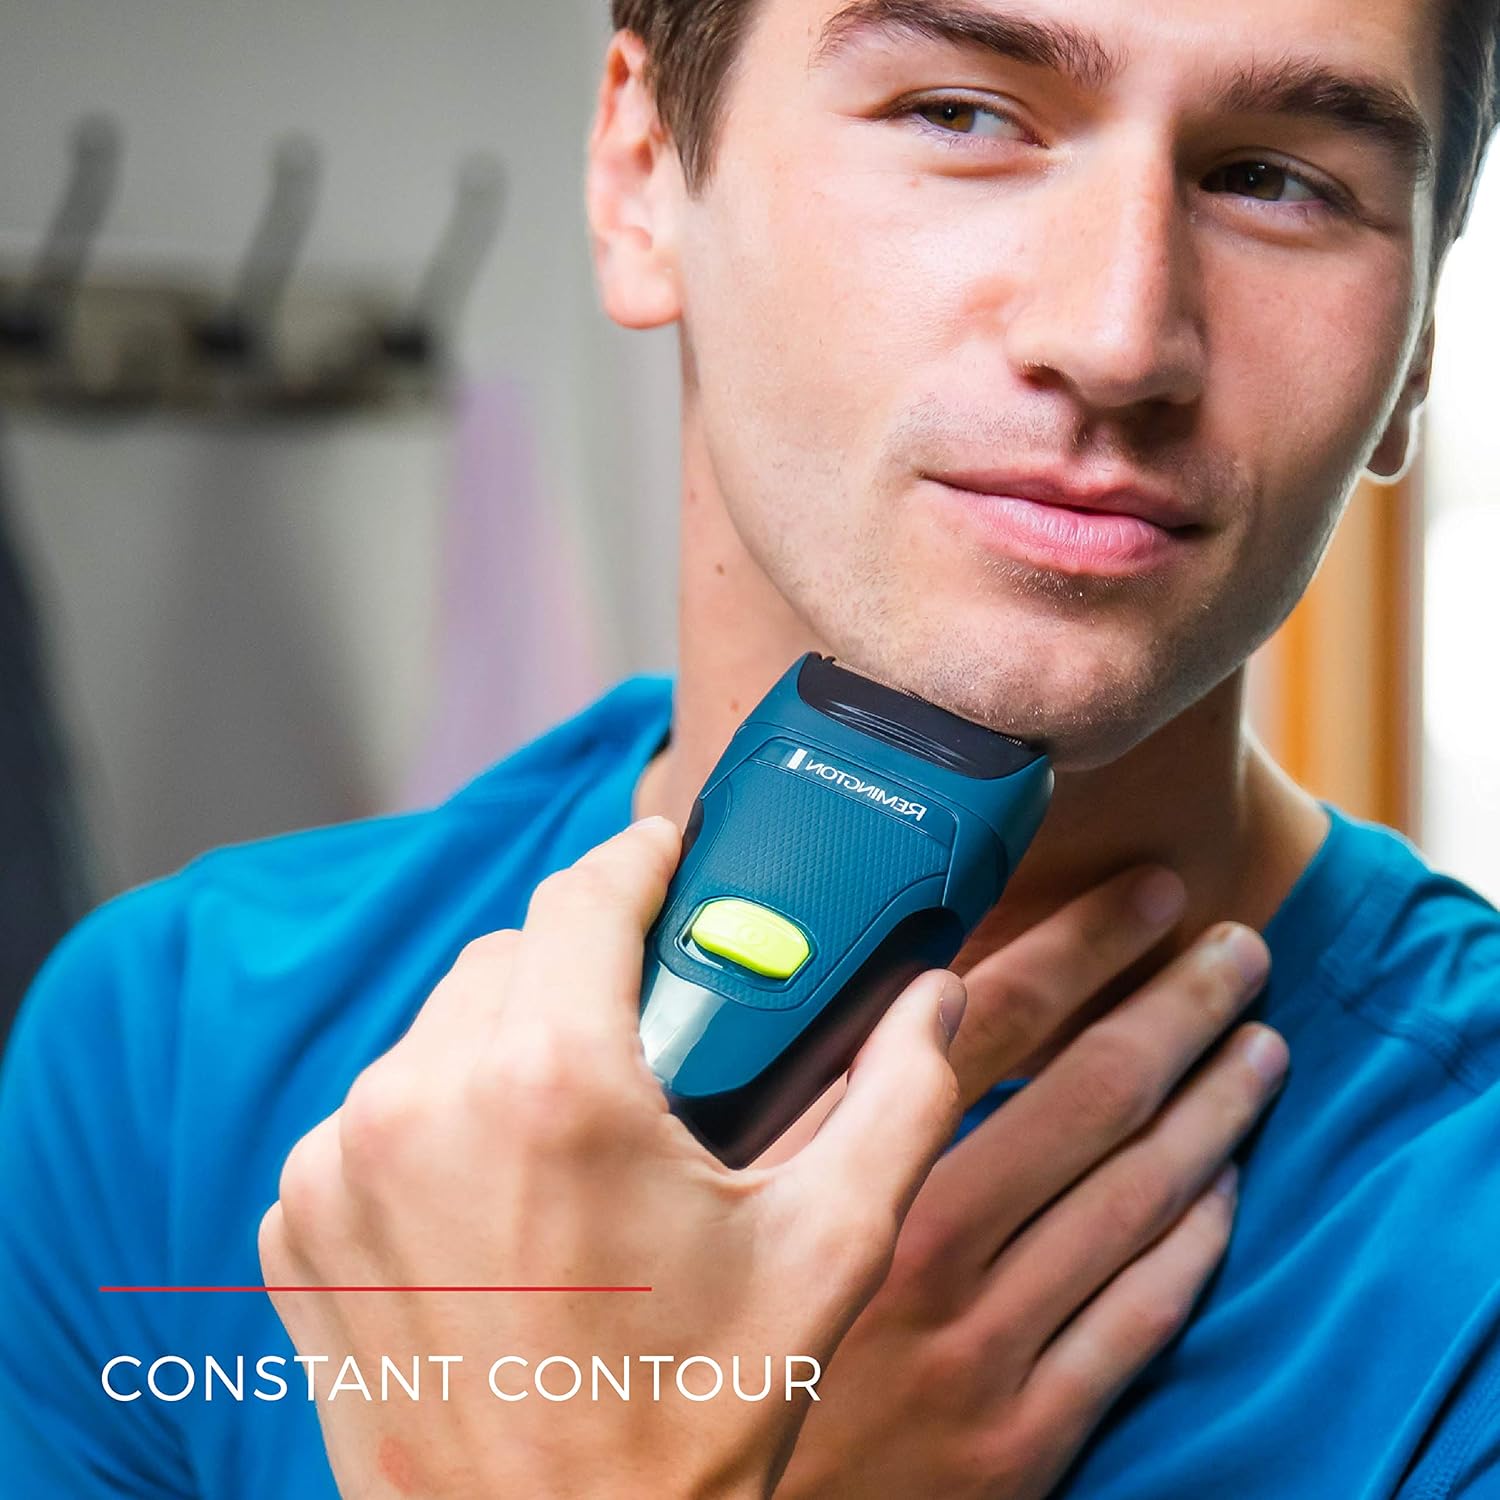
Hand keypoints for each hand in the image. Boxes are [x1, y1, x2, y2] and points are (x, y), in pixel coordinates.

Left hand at [258, 816, 967, 1499]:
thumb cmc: (684, 1426)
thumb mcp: (825, 1253)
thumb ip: (897, 1099)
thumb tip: (936, 999)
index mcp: (548, 1085)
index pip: (586, 893)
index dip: (643, 859)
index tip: (674, 858)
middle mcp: (418, 1105)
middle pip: (514, 955)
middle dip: (588, 966)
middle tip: (657, 1028)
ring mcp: (339, 1166)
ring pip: (442, 1027)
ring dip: (513, 1041)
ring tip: (585, 1123)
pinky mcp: (297, 1222)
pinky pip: (377, 1110)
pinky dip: (440, 1118)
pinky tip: (501, 1191)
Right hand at [773, 870, 1286, 1498]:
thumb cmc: (696, 1347)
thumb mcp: (713, 1206)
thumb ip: (789, 1102)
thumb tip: (874, 993)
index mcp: (836, 1176)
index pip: (986, 1025)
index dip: (1080, 947)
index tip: (1143, 897)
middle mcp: (922, 1253)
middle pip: (1089, 1098)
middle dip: (1178, 1009)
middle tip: (1239, 951)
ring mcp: (983, 1349)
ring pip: (1137, 1200)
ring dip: (1213, 1111)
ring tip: (1259, 1048)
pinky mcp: (1021, 1439)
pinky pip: (1138, 1320)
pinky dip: (1194, 1240)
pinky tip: (1224, 1187)